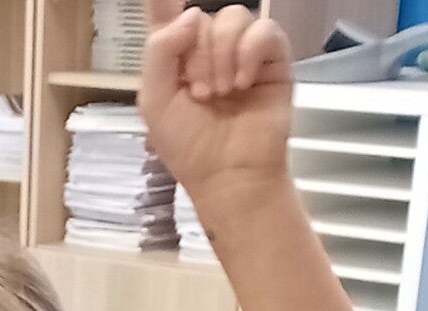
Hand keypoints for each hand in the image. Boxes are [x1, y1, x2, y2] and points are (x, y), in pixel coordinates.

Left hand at [139, 0, 294, 210]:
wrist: (228, 176)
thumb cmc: (189, 147)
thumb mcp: (155, 100)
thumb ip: (160, 50)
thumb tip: (192, 14)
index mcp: (177, 58)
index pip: (170, 16)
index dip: (165, 3)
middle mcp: (208, 50)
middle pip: (201, 17)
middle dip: (197, 57)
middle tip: (201, 95)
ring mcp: (242, 52)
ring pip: (232, 17)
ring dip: (221, 56)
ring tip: (222, 93)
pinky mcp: (272, 59)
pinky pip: (263, 30)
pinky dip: (249, 53)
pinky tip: (242, 83)